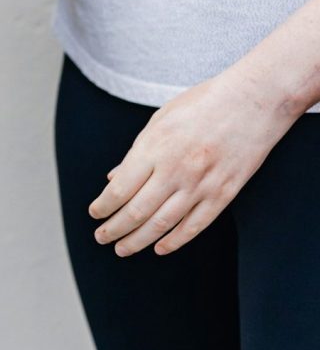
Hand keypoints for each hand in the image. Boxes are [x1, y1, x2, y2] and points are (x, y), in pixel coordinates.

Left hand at [88, 67, 300, 255]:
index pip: (119, 189)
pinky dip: (175, 240)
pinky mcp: (224, 193)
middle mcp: (175, 169)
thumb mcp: (160, 119)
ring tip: (122, 249)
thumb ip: (136, 152)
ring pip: (163, 224)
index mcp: (155, 147)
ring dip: (139, 241)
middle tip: (102, 238)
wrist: (255, 100)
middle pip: (136, 211)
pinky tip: (160, 248)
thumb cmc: (202, 103)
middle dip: (114, 229)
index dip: (103, 206)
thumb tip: (112, 179)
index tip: (94, 214)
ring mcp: (201, 184)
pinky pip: (195, 225)